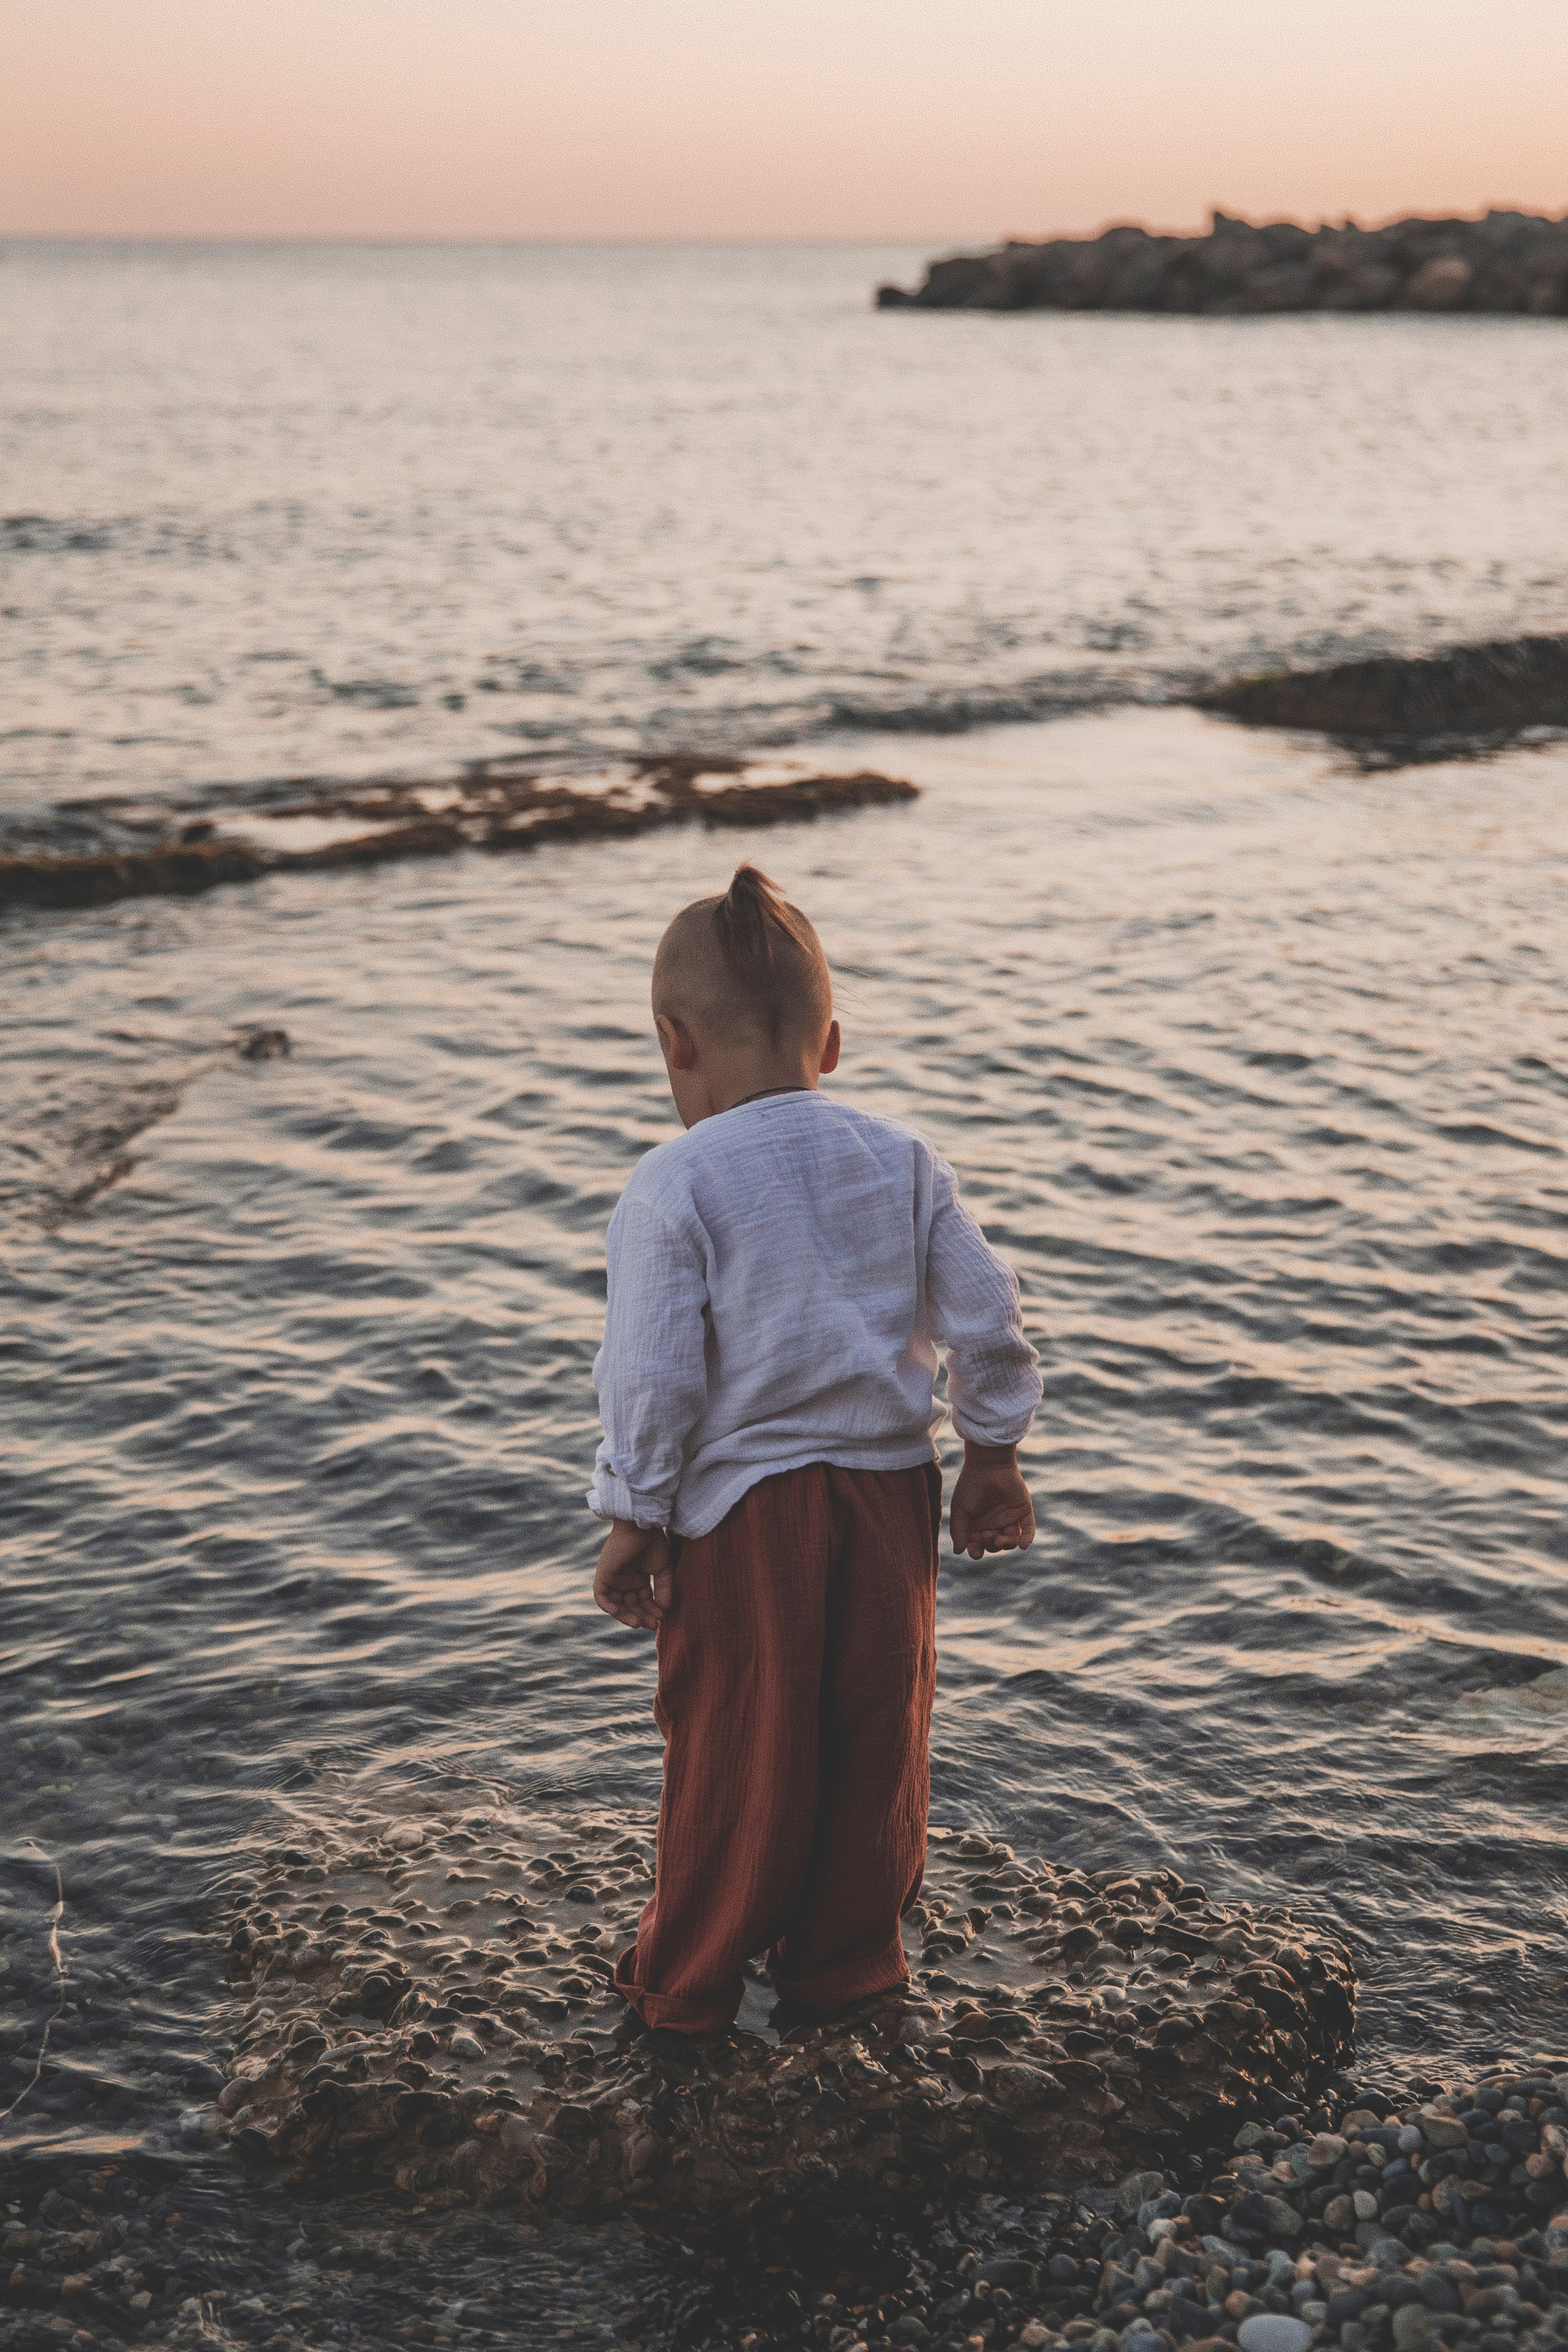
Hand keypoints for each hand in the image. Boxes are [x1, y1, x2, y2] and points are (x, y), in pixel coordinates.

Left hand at [593, 1519, 674, 1630]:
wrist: (642, 1527)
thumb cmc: (653, 1543)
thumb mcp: (663, 1570)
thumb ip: (664, 1590)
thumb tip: (665, 1611)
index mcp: (637, 1578)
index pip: (643, 1601)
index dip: (651, 1612)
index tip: (661, 1618)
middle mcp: (624, 1580)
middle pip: (631, 1605)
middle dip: (641, 1616)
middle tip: (652, 1625)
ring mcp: (613, 1578)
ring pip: (617, 1605)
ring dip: (626, 1615)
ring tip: (638, 1623)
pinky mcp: (603, 1575)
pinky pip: (601, 1597)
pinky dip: (608, 1606)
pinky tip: (619, 1613)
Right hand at [949, 1442, 1035, 1560]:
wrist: (988, 1464)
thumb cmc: (970, 1485)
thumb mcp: (960, 1509)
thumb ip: (958, 1531)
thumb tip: (957, 1552)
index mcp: (977, 1525)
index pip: (978, 1546)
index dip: (977, 1551)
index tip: (976, 1552)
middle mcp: (994, 1524)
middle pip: (995, 1545)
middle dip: (992, 1545)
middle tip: (989, 1535)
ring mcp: (1009, 1518)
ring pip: (1011, 1540)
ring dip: (1007, 1544)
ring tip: (1001, 1539)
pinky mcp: (1023, 1511)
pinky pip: (1028, 1529)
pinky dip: (1027, 1538)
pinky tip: (1023, 1545)